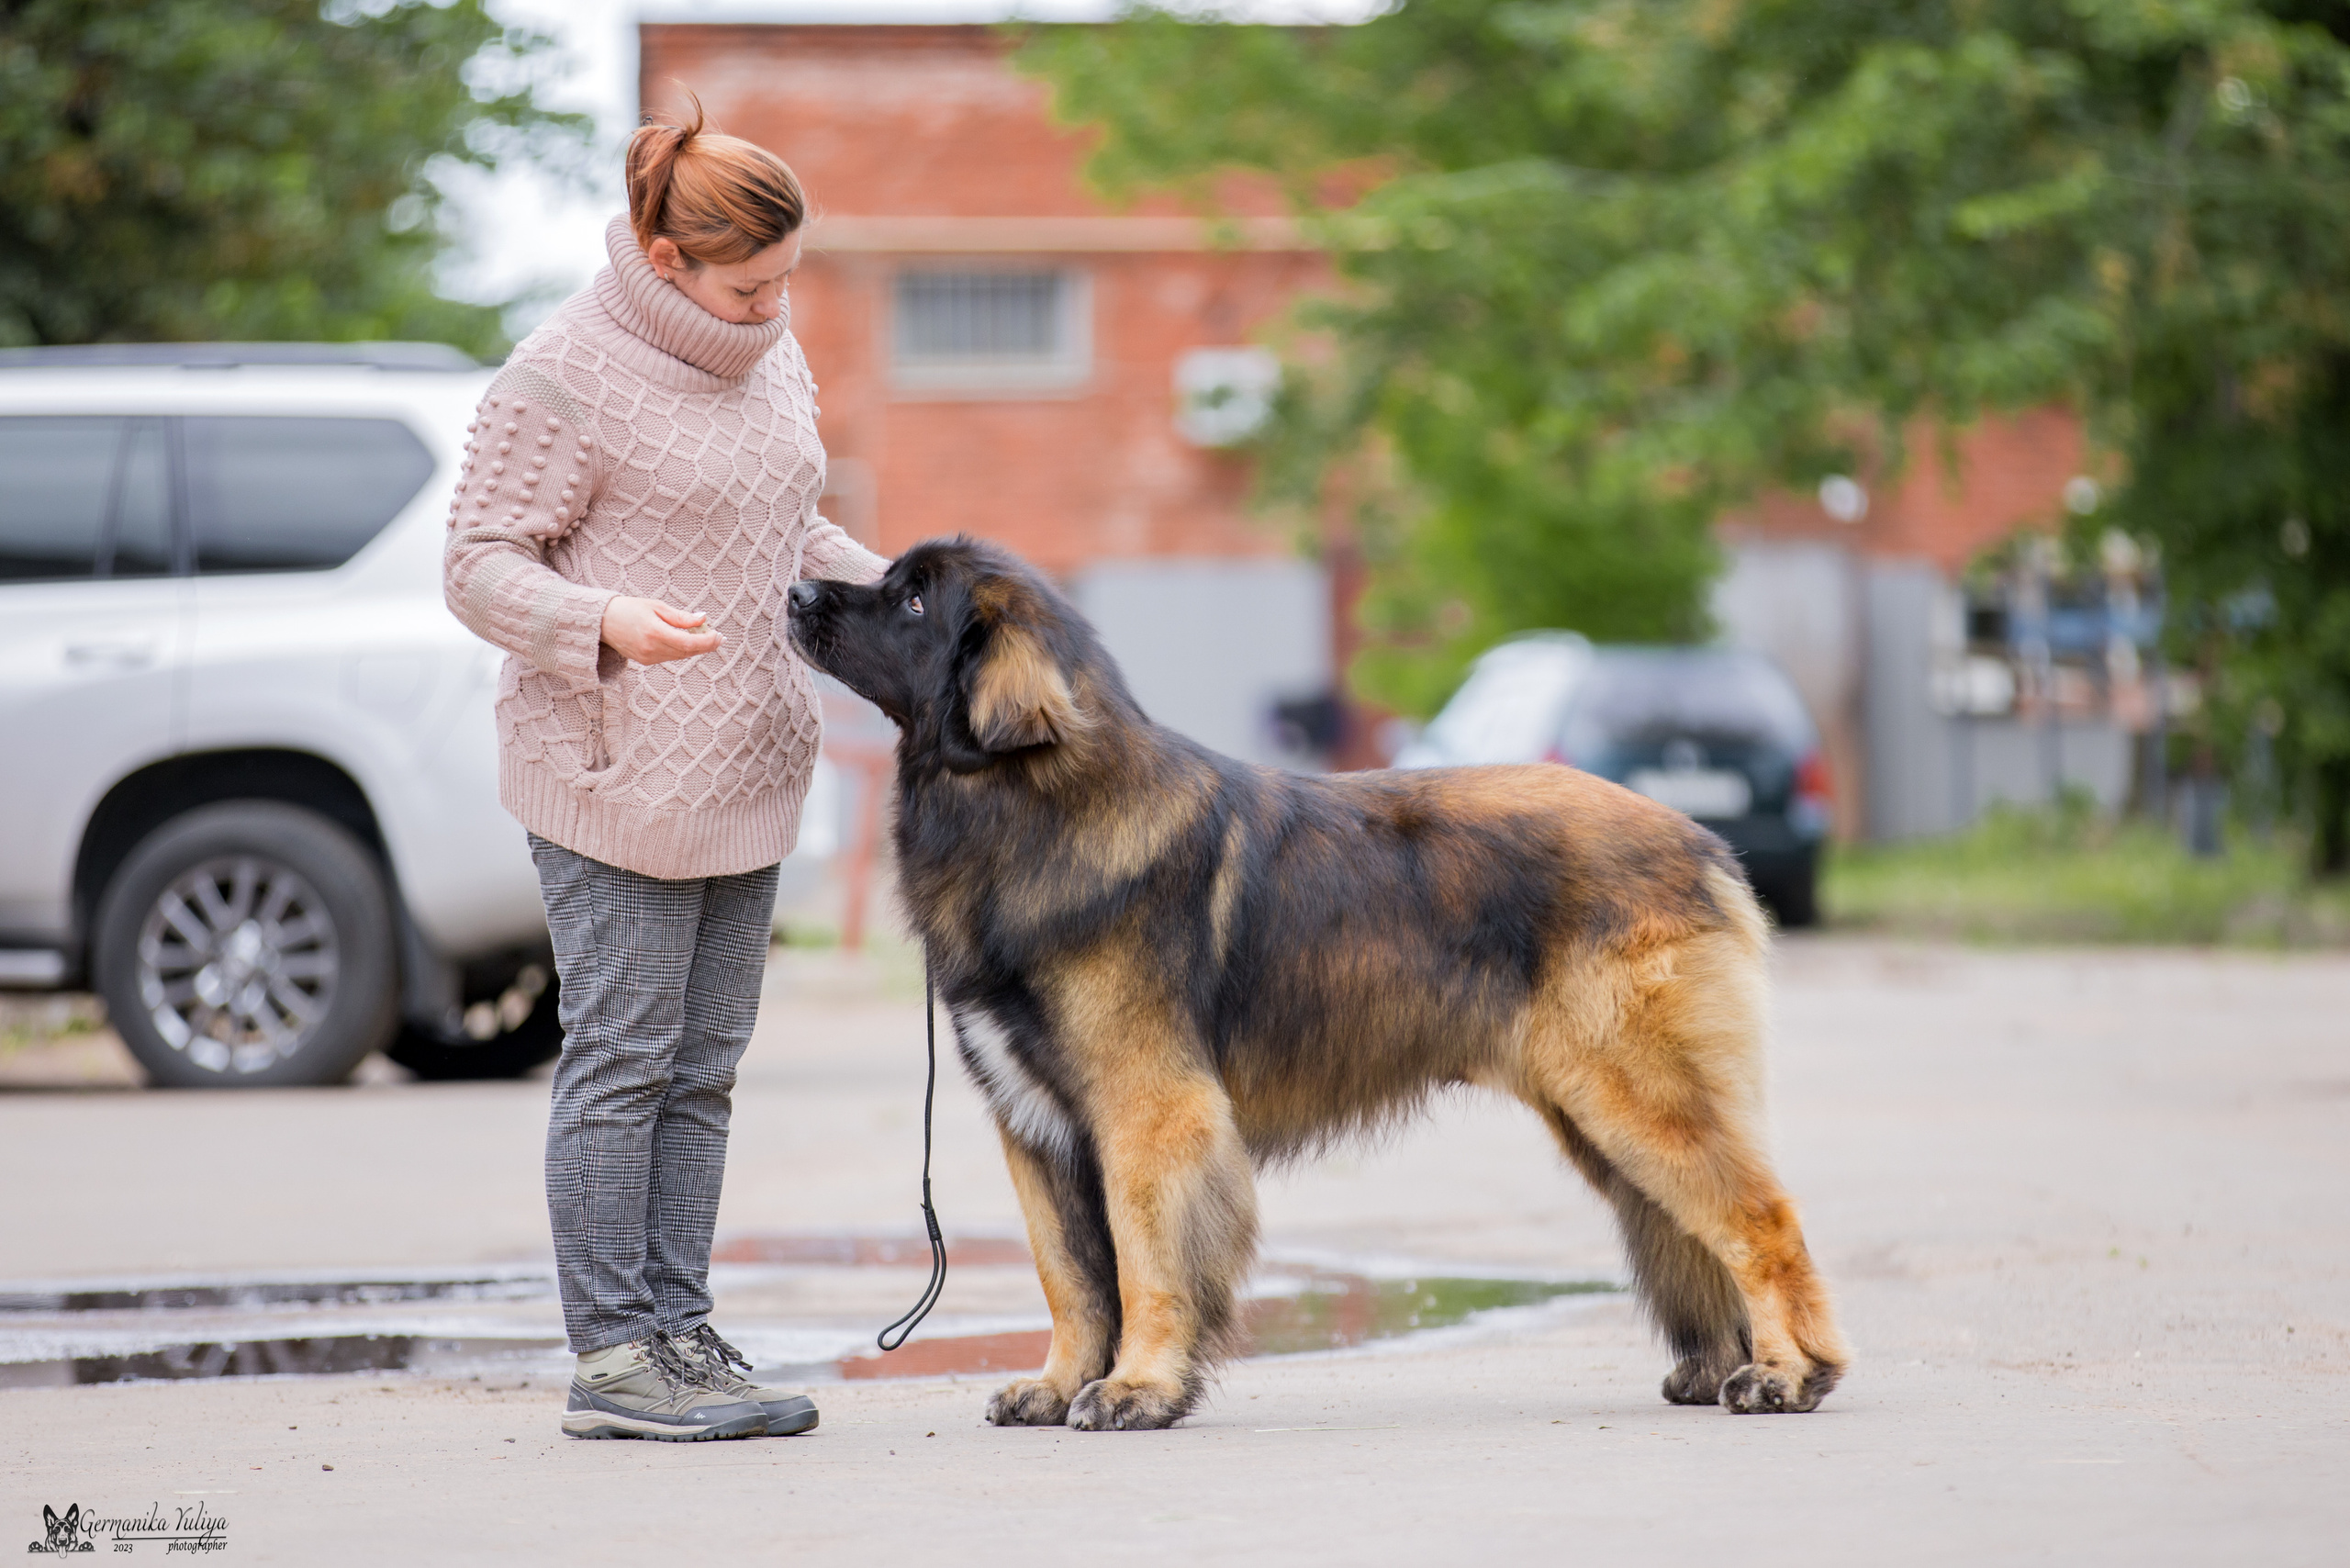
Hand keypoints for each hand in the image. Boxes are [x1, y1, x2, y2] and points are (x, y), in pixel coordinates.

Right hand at [601, 596, 720, 665]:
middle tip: (720, 637)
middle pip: (687, 651)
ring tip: (706, 636)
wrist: (601, 621)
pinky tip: (687, 640)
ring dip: (695, 648)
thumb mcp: (656, 606)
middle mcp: (651, 649)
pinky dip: (681, 649)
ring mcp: (648, 658)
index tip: (719, 636)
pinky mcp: (646, 661)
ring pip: (680, 655)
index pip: (688, 643)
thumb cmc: (629, 608)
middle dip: (706, 645)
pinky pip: (670, 657)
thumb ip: (680, 616)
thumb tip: (703, 618)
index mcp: (654, 632)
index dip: (707, 641)